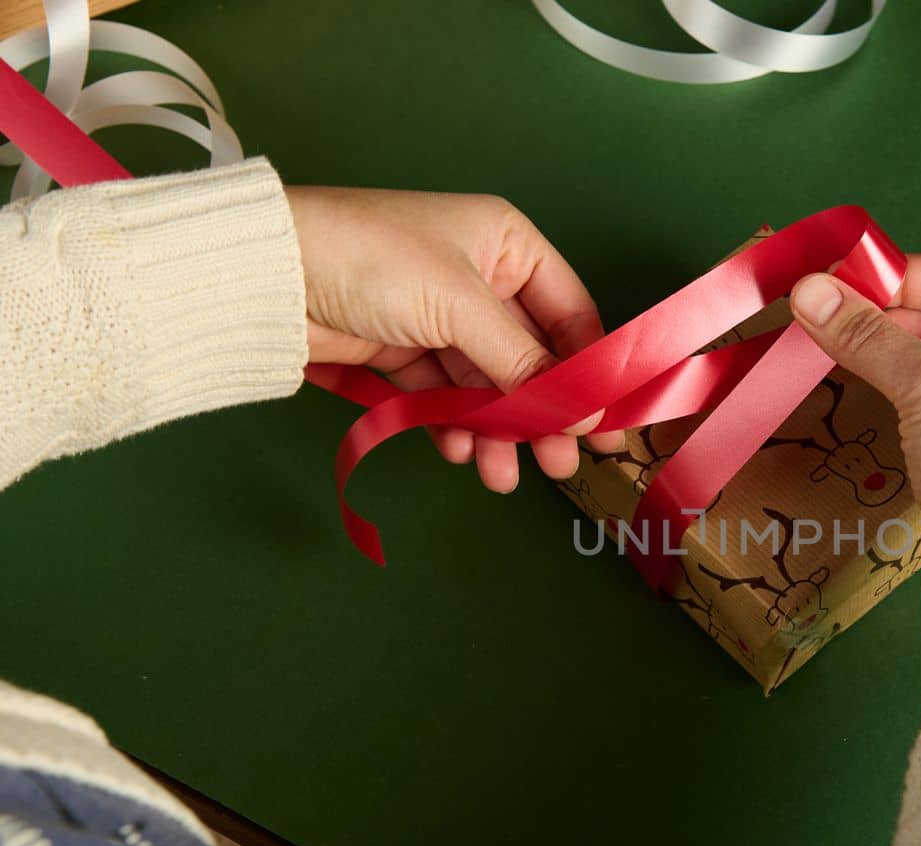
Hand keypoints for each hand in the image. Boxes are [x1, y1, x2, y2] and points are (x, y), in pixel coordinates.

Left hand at [286, 187, 623, 491]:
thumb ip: (524, 362)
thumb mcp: (461, 307)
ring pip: (490, 385)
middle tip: (556, 466)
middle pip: (532, 358)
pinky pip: (447, 397)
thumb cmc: (373, 260)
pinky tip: (457, 449)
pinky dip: (456, 426)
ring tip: (498, 475)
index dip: (589, 371)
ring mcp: (441, 318)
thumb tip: (582, 411)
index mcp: (506, 245)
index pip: (570, 314)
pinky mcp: (404, 351)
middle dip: (542, 414)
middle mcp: (481, 279)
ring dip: (497, 431)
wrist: (268, 274)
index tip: (603, 426)